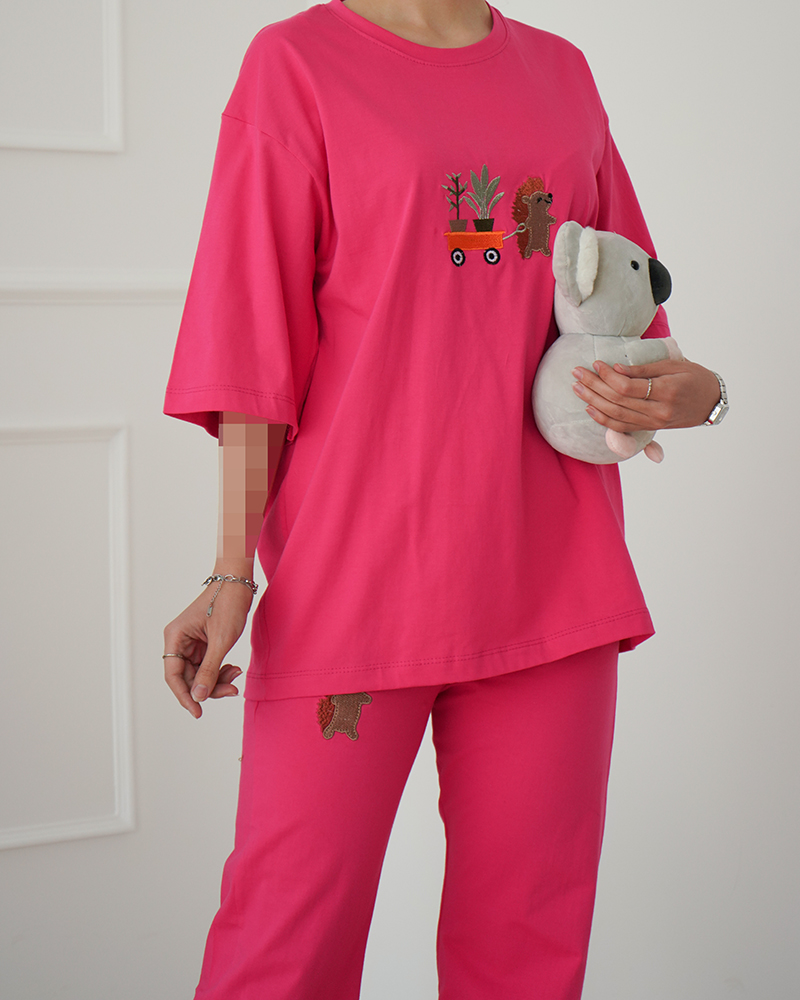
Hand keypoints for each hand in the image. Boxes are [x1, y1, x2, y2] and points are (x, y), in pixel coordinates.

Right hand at [163, 583, 252, 718]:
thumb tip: (198, 696)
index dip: (184, 696)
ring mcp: (192, 643)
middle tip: (231, 690)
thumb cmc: (228, 603)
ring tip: (235, 675)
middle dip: (208, 687)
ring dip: (217, 680)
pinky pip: (208, 666)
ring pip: (199, 674)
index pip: (173, 675)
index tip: (198, 712)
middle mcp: (179, 641)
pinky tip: (234, 669)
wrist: (239, 582)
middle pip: (187, 677)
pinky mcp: (204, 643)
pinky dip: (220, 671)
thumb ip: (209, 670)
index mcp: (175, 637)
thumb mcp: (221, 640)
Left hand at [571, 358, 721, 432]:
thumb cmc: (695, 378)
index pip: (628, 387)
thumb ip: (644, 369)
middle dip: (594, 386)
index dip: (608, 376)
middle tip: (577, 373)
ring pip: (616, 415)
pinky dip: (603, 419)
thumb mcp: (674, 365)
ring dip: (593, 402)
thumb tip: (616, 368)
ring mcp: (653, 423)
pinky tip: (590, 409)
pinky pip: (622, 426)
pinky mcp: (650, 428)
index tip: (596, 363)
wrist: (712, 402)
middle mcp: (658, 411)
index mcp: (666, 392)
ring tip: (577, 388)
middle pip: (618, 401)